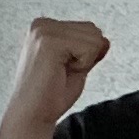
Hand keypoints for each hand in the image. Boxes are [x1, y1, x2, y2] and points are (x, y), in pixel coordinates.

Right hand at [2, 17, 109, 137]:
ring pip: (94, 38)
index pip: (90, 29)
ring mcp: (44, 31)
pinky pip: (89, 48)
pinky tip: (60, 72)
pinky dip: (83, 65)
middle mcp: (42, 24)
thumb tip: (105, 40)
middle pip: (94, 30)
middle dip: (87, 56)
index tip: (63, 68)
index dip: (86, 55)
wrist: (33, 114)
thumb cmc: (52, 94)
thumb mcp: (77, 66)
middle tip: (62, 72)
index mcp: (46, 26)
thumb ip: (90, 50)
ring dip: (84, 62)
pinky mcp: (49, 41)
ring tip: (60, 72)